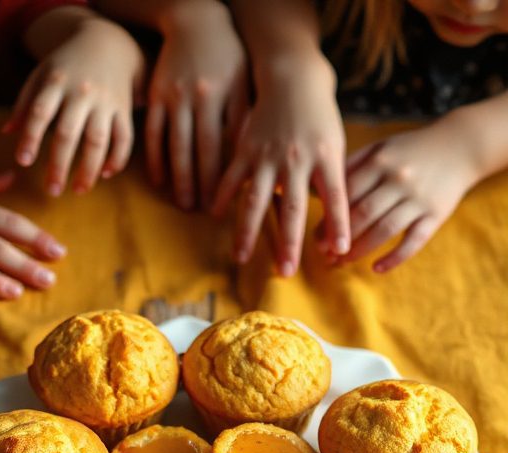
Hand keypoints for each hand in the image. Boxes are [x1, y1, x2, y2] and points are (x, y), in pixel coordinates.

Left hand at [4, 18, 144, 195]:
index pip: (40, 112)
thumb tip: (7, 133)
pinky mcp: (124, 109)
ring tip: (79, 190)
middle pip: (69, 133)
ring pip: (98, 140)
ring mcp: (105, 102)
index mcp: (56, 82)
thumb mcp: (41, 75)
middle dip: (59, 164)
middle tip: (52, 190)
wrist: (107, 45)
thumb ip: (24, 104)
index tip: (23, 162)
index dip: (31, 137)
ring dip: (89, 169)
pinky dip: (117, 159)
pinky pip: (124, 139)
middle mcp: (82, 92)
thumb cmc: (67, 66)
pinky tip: (105, 175)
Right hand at [146, 2, 247, 209]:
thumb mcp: (244, 84)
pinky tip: (159, 181)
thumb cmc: (229, 57)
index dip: (222, 178)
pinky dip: (154, 159)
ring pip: (173, 145)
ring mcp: (173, 97)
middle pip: (196, 151)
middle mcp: (196, 97)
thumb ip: (245, 120)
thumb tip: (250, 161)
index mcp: (222, 96)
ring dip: (177, 178)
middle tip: (200, 212)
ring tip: (183, 204)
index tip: (226, 203)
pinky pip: (152, 133)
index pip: (222, 146)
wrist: (196, 20)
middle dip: (198, 184)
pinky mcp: (156, 95)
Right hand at [212, 54, 348, 275]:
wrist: (293, 77)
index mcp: (326, 158)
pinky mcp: (246, 148)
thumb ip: (331, 184)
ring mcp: (268, 155)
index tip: (340, 250)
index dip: (338, 224)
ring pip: (256, 200)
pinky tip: (214, 216)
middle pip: (293, 208)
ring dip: (248, 232)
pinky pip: (231, 177)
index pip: (335, 197)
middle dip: (290, 243)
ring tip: (241, 258)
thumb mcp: (334, 147)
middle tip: (286, 272)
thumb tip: (333, 228)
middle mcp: (297, 159)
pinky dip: (221, 197)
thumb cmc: (319, 119)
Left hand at [323, 121, 477, 272]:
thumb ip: (352, 166)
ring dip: (361, 250)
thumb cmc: (411, 151)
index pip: (347, 194)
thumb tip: (318, 192)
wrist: (460, 146)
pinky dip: (394, 257)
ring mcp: (418, 198)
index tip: (315, 239)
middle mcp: (399, 179)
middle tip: (325, 256)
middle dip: (340, 239)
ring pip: (384, 230)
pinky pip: (413, 241)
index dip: (329, 219)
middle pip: (362, 214)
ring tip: (343, 263)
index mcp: (381, 162)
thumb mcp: (381, 148)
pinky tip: (376, 269)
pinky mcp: (436, 215)